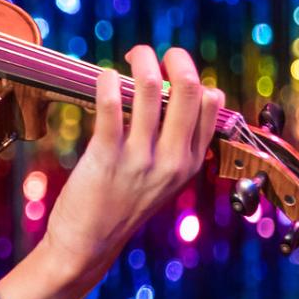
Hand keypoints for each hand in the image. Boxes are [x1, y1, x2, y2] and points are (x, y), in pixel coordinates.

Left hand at [32, 44, 222, 281]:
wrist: (87, 245)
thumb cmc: (122, 206)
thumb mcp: (163, 180)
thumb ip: (175, 144)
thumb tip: (177, 95)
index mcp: (190, 162)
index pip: (211, 104)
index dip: (194, 76)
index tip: (174, 69)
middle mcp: (172, 159)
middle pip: (189, 89)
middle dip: (175, 58)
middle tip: (156, 52)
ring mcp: (141, 159)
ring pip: (151, 89)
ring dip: (142, 61)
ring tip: (133, 56)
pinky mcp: (106, 157)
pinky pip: (110, 105)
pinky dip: (107, 81)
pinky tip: (104, 75)